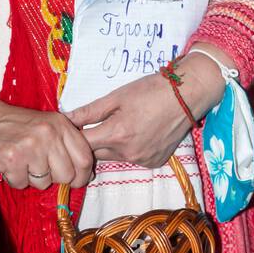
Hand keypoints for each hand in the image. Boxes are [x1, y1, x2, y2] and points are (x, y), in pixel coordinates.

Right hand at [0, 98, 94, 190]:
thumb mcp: (48, 125)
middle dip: (54, 179)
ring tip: (23, 163)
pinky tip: (11, 165)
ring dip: (33, 179)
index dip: (82, 176)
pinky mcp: (12, 159)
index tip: (76, 181)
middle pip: (66, 175)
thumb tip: (84, 174)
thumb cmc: (18, 126)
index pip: (85, 159)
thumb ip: (66, 144)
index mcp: (62, 125)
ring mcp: (31, 147)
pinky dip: (16, 179)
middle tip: (40, 169)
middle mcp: (49, 134)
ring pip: (44, 183)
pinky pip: (22, 184)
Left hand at [65, 51, 227, 169]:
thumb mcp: (117, 96)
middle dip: (93, 141)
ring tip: (121, 126)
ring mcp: (142, 160)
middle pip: (96, 153)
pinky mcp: (154, 162)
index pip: (81, 144)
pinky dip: (129, 149)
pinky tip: (138, 133)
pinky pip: (132, 159)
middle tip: (99, 123)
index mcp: (116, 134)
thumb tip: (65, 119)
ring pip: (113, 157)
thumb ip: (89, 111)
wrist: (188, 95)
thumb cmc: (151, 90)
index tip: (73, 127)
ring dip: (110, 146)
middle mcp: (128, 153)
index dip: (74, 135)